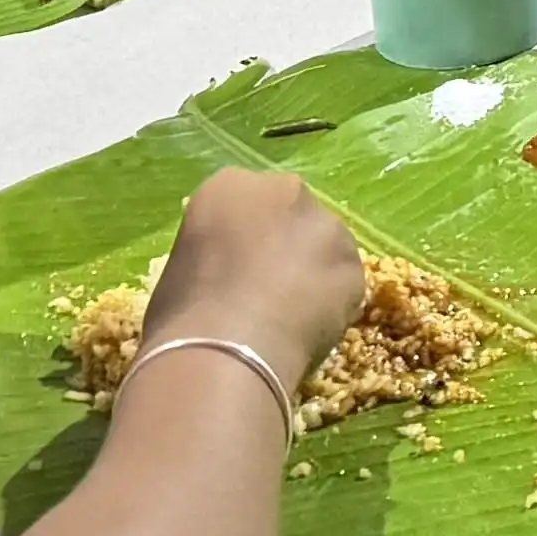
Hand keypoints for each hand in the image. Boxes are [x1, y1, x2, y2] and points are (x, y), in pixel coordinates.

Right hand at [136, 166, 370, 392]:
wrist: (225, 349)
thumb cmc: (183, 314)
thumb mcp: (182, 267)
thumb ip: (216, 253)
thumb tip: (231, 275)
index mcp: (229, 186)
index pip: (246, 203)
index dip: (246, 239)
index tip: (239, 268)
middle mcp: (283, 190)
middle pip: (291, 216)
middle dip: (285, 246)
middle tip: (271, 290)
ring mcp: (325, 223)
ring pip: (324, 247)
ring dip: (313, 272)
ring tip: (294, 315)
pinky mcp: (354, 262)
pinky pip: (344, 282)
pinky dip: (333, 303)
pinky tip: (310, 330)